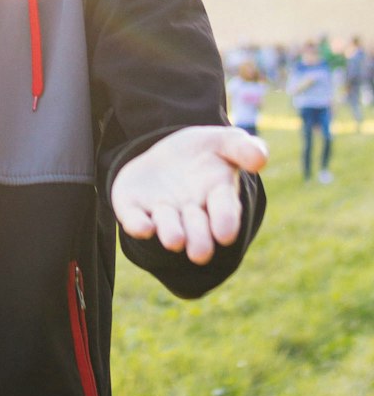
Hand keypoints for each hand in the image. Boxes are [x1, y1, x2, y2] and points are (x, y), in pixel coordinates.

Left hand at [110, 125, 266, 264]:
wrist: (168, 155)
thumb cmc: (205, 152)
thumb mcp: (224, 142)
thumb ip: (242, 147)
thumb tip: (261, 159)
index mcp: (218, 196)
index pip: (224, 211)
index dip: (225, 221)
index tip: (225, 234)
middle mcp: (191, 211)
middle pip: (197, 227)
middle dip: (198, 238)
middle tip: (199, 253)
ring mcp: (163, 211)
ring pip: (167, 226)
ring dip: (171, 232)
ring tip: (175, 240)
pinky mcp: (134, 206)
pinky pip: (134, 218)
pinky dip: (137, 224)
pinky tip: (142, 228)